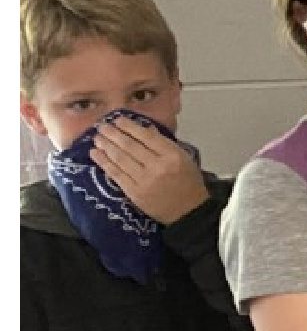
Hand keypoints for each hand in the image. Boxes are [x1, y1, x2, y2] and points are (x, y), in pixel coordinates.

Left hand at [90, 119, 206, 224]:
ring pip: (120, 158)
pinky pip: (116, 174)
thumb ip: (164, 144)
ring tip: (97, 137)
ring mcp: (144, 180)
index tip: (118, 119)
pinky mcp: (134, 192)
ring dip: (106, 146)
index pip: (147, 137)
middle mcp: (158, 166)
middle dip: (113, 134)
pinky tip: (95, 154)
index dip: (130, 127)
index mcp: (172, 155)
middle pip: (130, 146)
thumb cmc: (187, 182)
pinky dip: (104, 162)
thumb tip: (145, 129)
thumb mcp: (183, 158)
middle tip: (102, 126)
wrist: (188, 211)